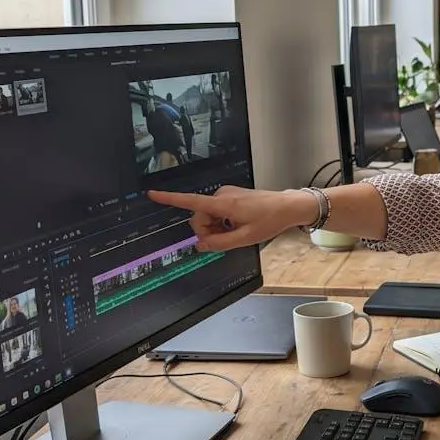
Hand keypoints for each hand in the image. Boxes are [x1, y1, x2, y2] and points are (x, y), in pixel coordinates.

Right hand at [147, 186, 312, 250]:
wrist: (287, 206)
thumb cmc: (269, 220)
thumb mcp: (245, 239)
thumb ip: (219, 243)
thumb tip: (199, 246)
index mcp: (223, 204)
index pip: (191, 201)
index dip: (170, 199)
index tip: (152, 194)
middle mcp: (221, 195)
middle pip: (199, 217)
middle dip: (207, 231)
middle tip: (227, 238)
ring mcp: (225, 195)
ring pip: (207, 216)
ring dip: (216, 228)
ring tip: (236, 231)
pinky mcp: (229, 196)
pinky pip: (216, 212)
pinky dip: (221, 222)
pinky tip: (236, 225)